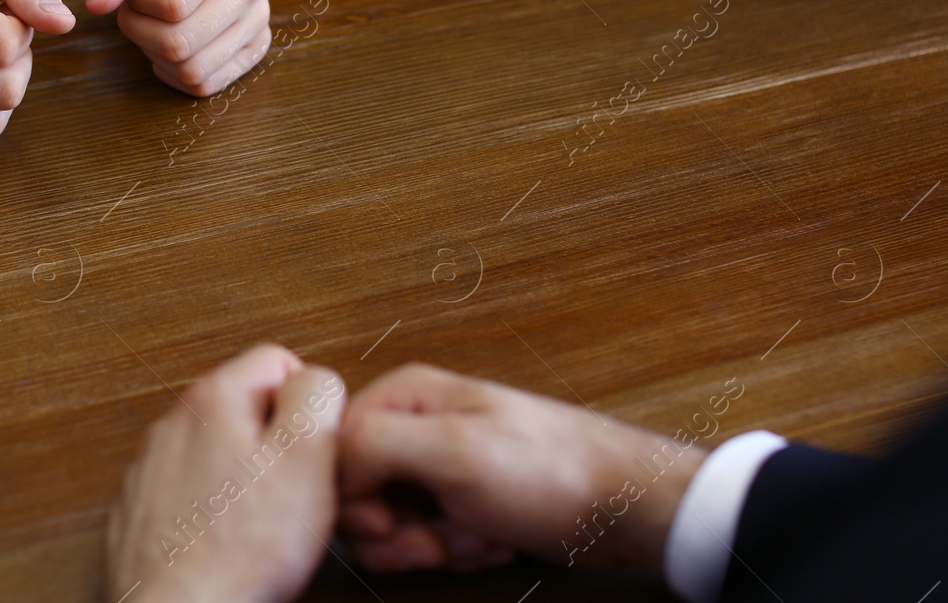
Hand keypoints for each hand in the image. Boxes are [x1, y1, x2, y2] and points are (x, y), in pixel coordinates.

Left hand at [83, 0, 269, 96]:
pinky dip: (175, 70)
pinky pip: (204, 83)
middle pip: (179, 44)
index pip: (171, 3)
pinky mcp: (257, 44)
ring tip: (158, 13)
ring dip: (155, 49)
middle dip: (140, 26)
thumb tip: (99, 5)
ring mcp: (258, 19)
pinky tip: (169, 36)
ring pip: (191, 70)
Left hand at [106, 345, 346, 602]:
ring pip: (219, 452)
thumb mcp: (308, 457)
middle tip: (292, 495)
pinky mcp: (140, 511)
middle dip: (276, 445)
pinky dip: (211, 511)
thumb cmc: (240, 551)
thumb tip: (315, 377)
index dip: (309, 406)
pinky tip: (226, 544)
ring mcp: (150, 468)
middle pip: (247, 408)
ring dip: (243, 480)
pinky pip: (191, 492)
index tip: (312, 451)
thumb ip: (317, 396)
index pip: (279, 360)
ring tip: (259, 527)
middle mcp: (172, 423)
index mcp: (213, 397)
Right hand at [339, 365, 704, 573]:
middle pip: (360, 495)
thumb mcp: (454, 450)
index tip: (392, 521)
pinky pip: (429, 538)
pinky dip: (460, 550)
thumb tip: (326, 460)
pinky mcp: (460, 501)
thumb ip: (377, 444)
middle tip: (441, 536)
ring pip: (394, 525)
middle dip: (402, 531)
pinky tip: (493, 539)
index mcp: (404, 396)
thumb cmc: (550, 469)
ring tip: (478, 534)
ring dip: (435, 545)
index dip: (356, 499)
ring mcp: (438, 465)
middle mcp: (415, 425)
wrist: (620, 506)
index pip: (334, 452)